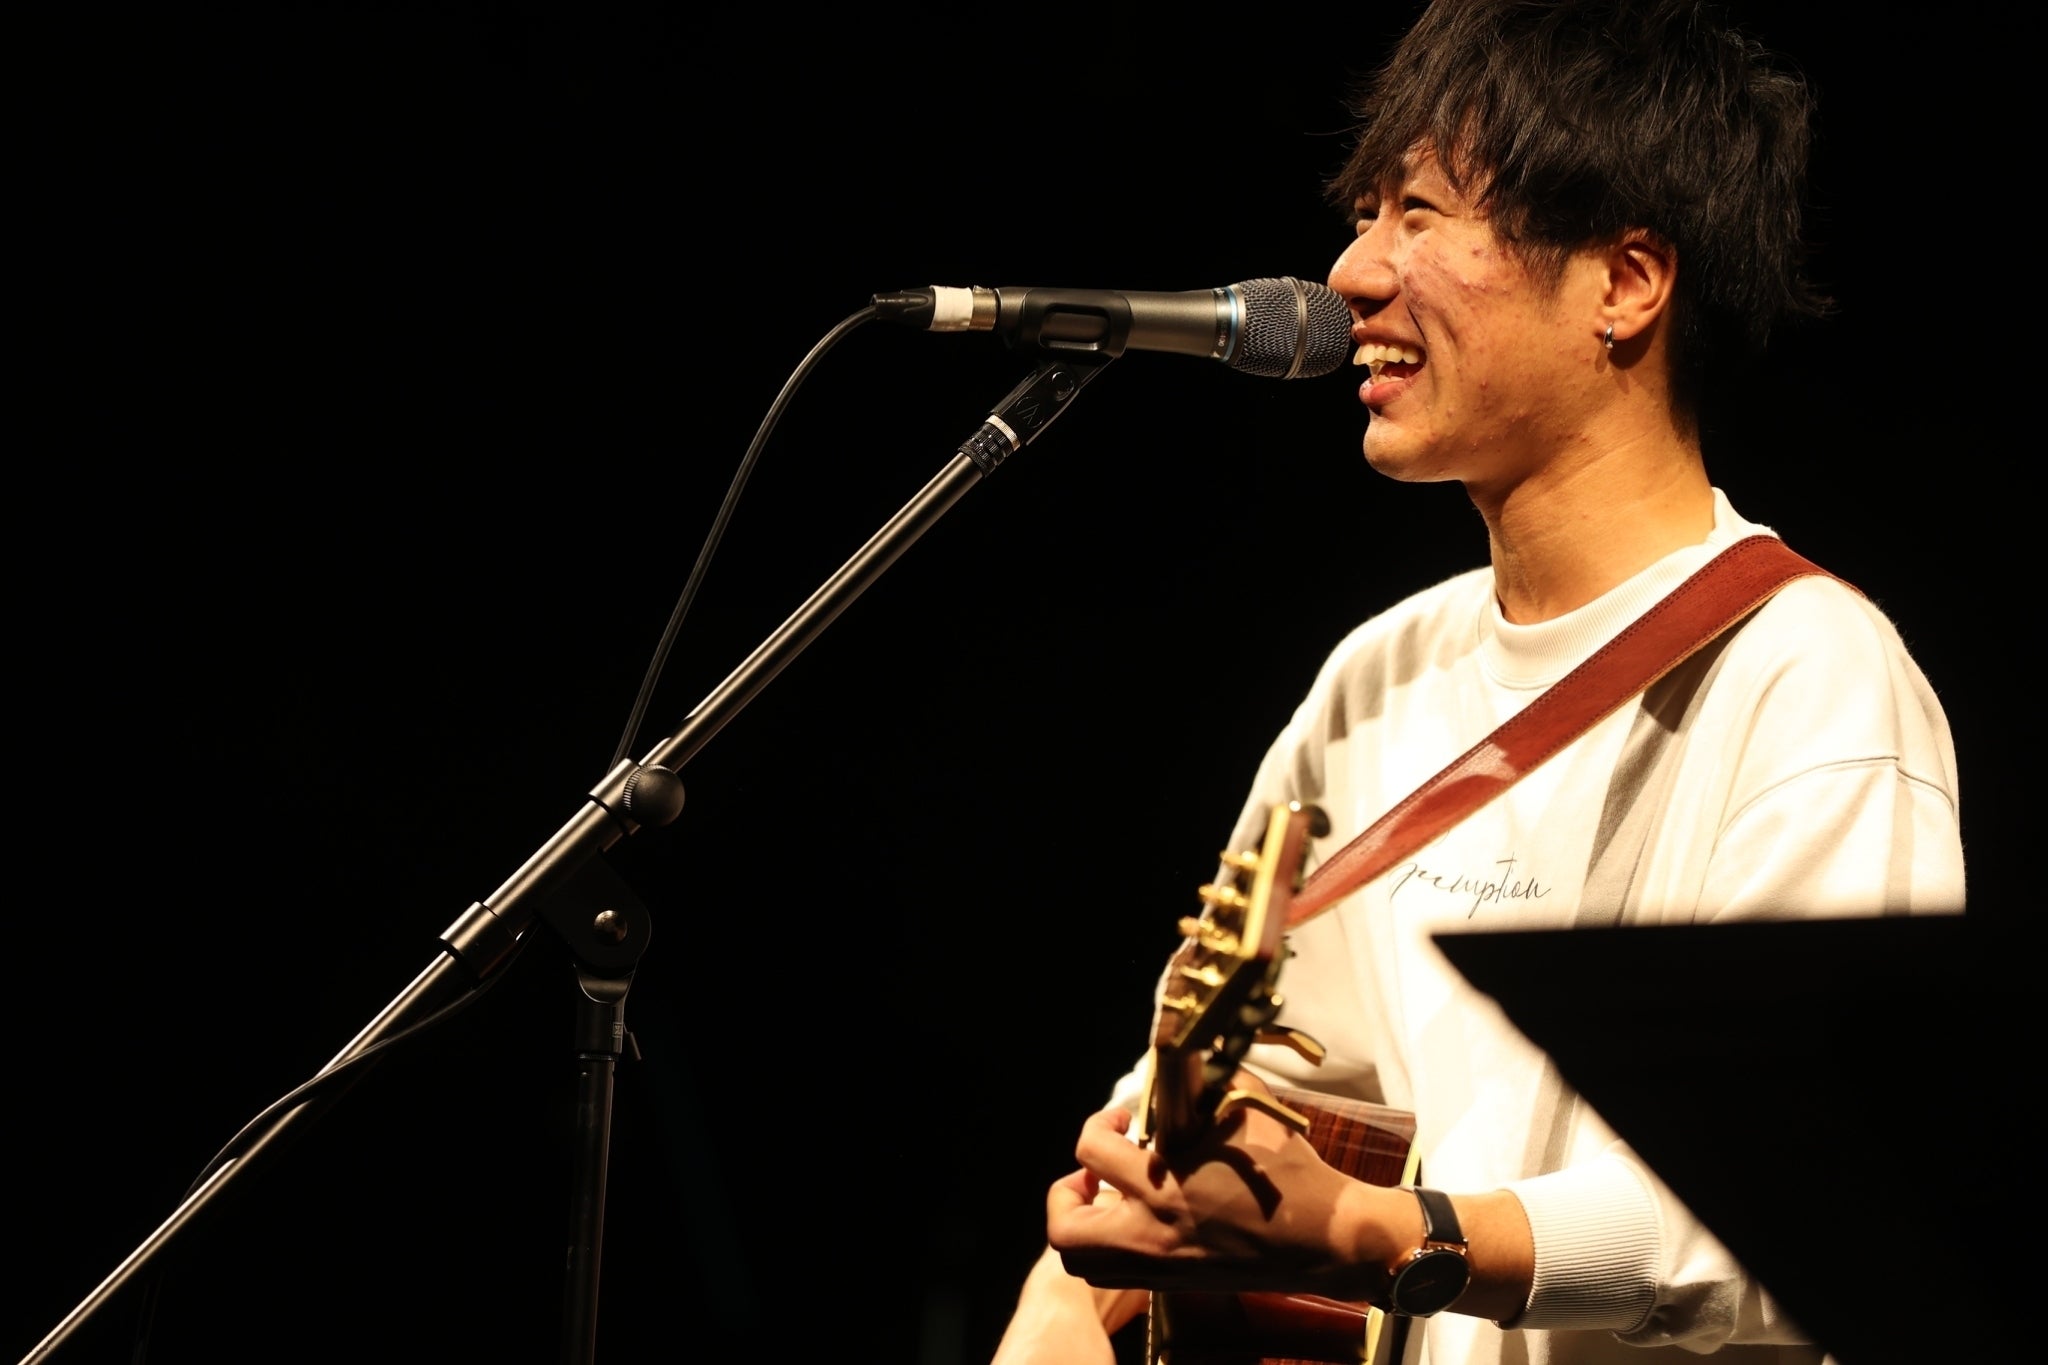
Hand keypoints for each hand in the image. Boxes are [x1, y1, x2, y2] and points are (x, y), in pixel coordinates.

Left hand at [1044, 1100, 1403, 1301]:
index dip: (1100, 1122)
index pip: (1092, 1150)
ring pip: (1082, 1263)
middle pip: (1065, 1227)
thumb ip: (1203, 1081)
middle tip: (1093, 1170)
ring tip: (1104, 1197)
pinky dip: (1109, 1247)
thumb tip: (1180, 1057)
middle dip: (1066, 1191)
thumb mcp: (1246, 1108)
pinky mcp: (1175, 1283)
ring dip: (1081, 1224)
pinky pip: (1115, 1275)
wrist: (1327, 1238)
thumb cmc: (1291, 1172)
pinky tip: (1137, 1217)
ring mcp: (1161, 1266)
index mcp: (1166, 1189)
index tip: (1125, 1119)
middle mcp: (1152, 1235)